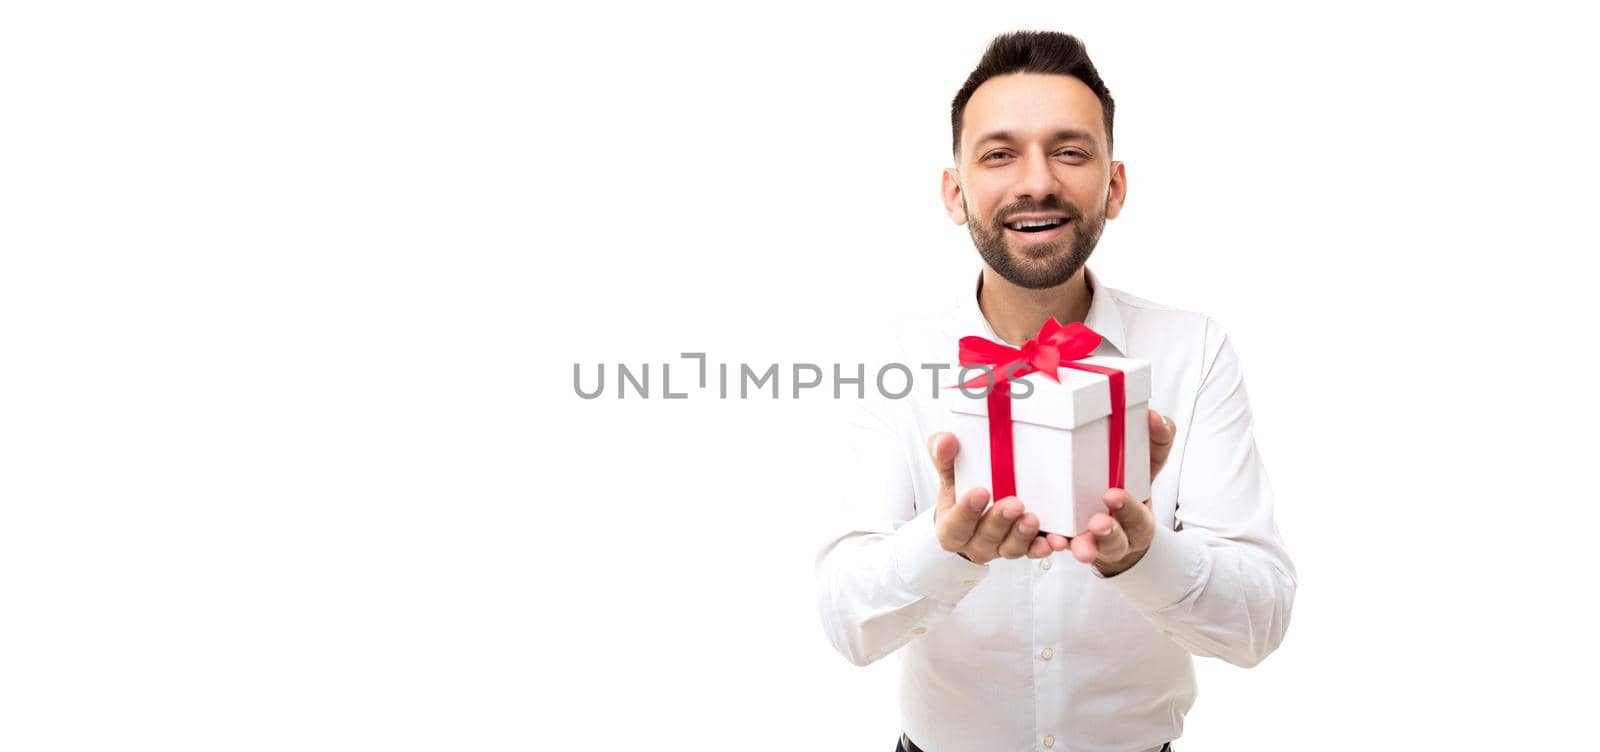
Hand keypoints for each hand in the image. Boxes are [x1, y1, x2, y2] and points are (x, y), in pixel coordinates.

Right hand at [928, 432, 1059, 564]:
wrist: (973, 511)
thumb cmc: (961, 491)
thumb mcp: (949, 473)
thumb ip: (944, 457)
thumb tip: (946, 440)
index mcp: (951, 529)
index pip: (955, 526)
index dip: (967, 512)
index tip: (981, 491)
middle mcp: (975, 544)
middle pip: (985, 538)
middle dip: (1000, 521)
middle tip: (1014, 503)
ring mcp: (999, 548)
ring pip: (1010, 548)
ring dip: (1023, 535)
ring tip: (1032, 519)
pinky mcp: (1022, 548)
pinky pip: (1033, 552)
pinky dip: (1042, 546)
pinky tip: (1053, 540)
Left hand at [1053, 409, 1179, 573]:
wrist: (1113, 519)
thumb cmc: (1128, 487)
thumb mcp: (1146, 465)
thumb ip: (1156, 443)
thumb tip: (1154, 416)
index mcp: (1138, 519)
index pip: (1138, 518)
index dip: (1128, 509)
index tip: (1112, 494)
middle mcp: (1117, 536)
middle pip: (1114, 542)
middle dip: (1106, 533)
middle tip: (1096, 523)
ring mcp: (1090, 543)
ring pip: (1087, 549)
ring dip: (1080, 544)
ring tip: (1066, 542)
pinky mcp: (1065, 542)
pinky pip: (1057, 549)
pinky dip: (1049, 545)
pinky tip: (1047, 539)